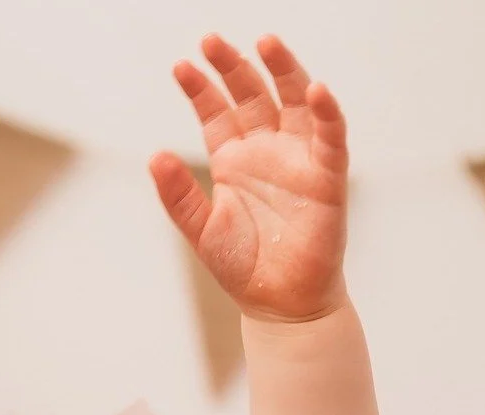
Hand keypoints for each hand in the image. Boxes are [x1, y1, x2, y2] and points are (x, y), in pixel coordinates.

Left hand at [149, 34, 348, 323]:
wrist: (279, 304)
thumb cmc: (243, 267)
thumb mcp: (201, 230)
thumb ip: (178, 196)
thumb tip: (153, 156)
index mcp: (234, 161)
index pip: (217, 112)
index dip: (201, 89)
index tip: (180, 67)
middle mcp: (267, 151)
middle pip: (252, 95)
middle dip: (234, 67)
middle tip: (211, 40)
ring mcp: (299, 159)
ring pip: (294, 101)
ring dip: (283, 71)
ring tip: (265, 43)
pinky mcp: (327, 176)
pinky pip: (331, 135)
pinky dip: (326, 111)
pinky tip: (315, 88)